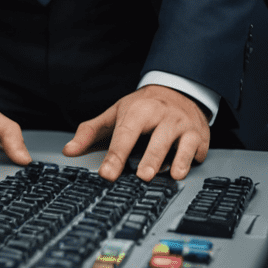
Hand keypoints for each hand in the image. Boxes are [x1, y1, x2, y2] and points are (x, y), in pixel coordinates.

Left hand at [64, 86, 209, 180]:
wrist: (176, 91)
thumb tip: (68, 151)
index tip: (107, 174)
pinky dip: (190, 161)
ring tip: (168, 177)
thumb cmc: (141, 108)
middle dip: (149, 158)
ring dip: (174, 162)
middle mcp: (161, 116)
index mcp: (136, 111)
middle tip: (142, 176)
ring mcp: (181, 125)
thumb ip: (90, 132)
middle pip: (155, 140)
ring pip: (179, 145)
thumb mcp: (114, 115)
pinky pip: (196, 150)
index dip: (115, 156)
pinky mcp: (199, 135)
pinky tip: (182, 171)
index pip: (123, 135)